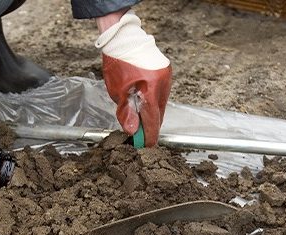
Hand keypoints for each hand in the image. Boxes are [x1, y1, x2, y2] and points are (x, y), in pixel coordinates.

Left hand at [96, 10, 171, 146]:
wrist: (122, 38)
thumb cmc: (117, 62)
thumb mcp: (118, 92)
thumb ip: (126, 113)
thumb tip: (134, 131)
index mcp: (151, 91)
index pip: (153, 121)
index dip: (150, 136)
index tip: (146, 146)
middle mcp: (163, 85)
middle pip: (159, 114)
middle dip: (150, 126)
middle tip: (140, 135)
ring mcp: (167, 78)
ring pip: (161, 104)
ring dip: (152, 113)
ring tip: (139, 118)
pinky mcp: (166, 73)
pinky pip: (162, 94)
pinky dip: (154, 101)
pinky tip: (144, 102)